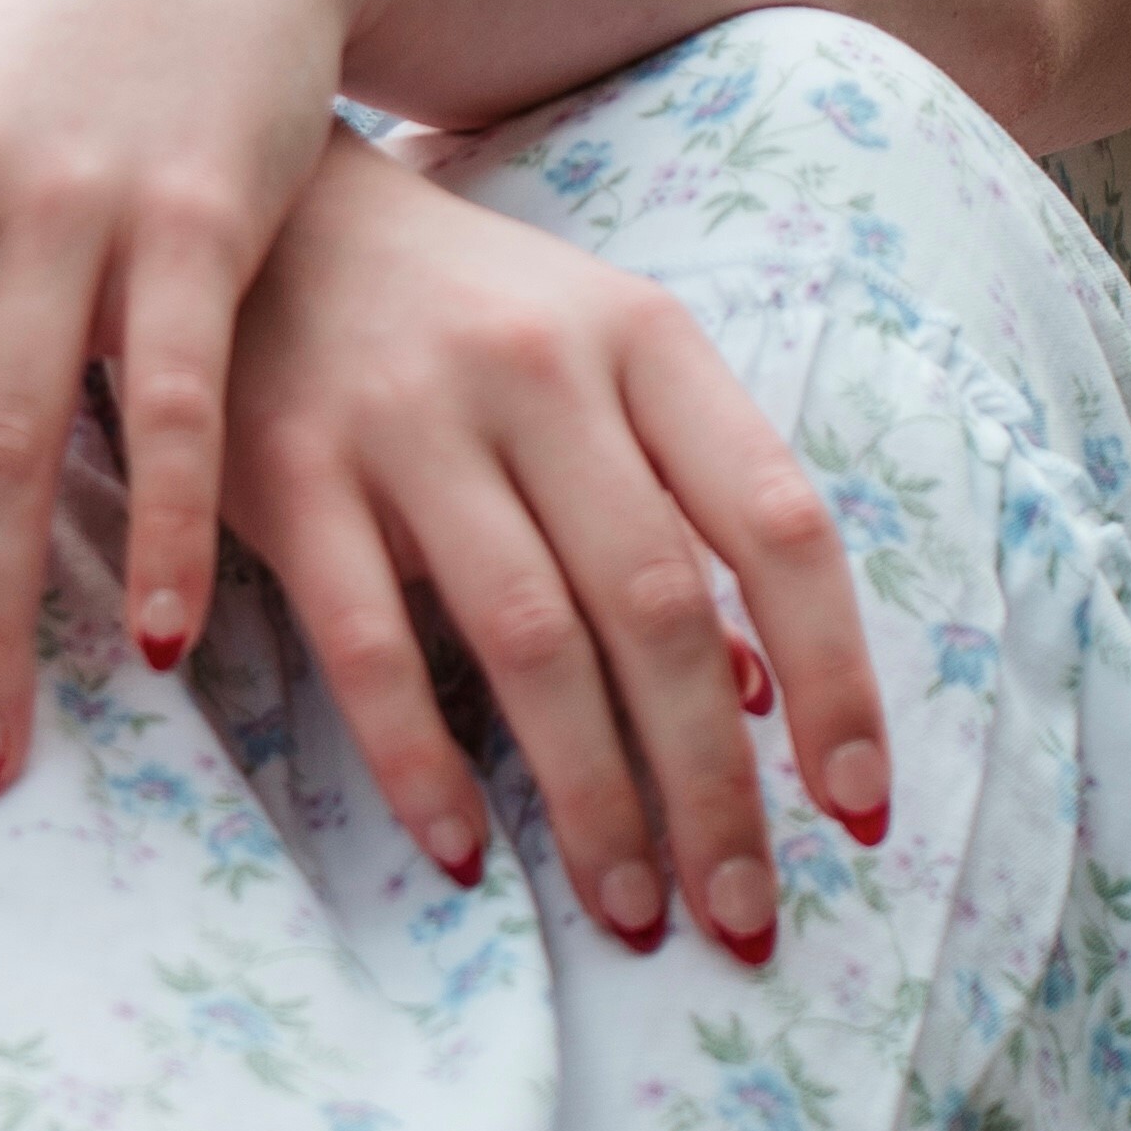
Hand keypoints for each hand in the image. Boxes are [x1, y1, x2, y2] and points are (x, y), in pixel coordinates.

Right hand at [220, 133, 891, 960]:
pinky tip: (465, 851)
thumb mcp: (600, 352)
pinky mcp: (294, 470)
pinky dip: (422, 761)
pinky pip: (370, 645)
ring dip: (593, 800)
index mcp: (643, 336)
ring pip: (531, 639)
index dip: (835, 677)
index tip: (856, 814)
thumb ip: (680, 496)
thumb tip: (760, 693)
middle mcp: (538, 369)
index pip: (776, 522)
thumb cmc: (469, 305)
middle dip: (712, 787)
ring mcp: (410, 417)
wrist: (273, 209)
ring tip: (632, 911)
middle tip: (741, 920)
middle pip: (657, 605)